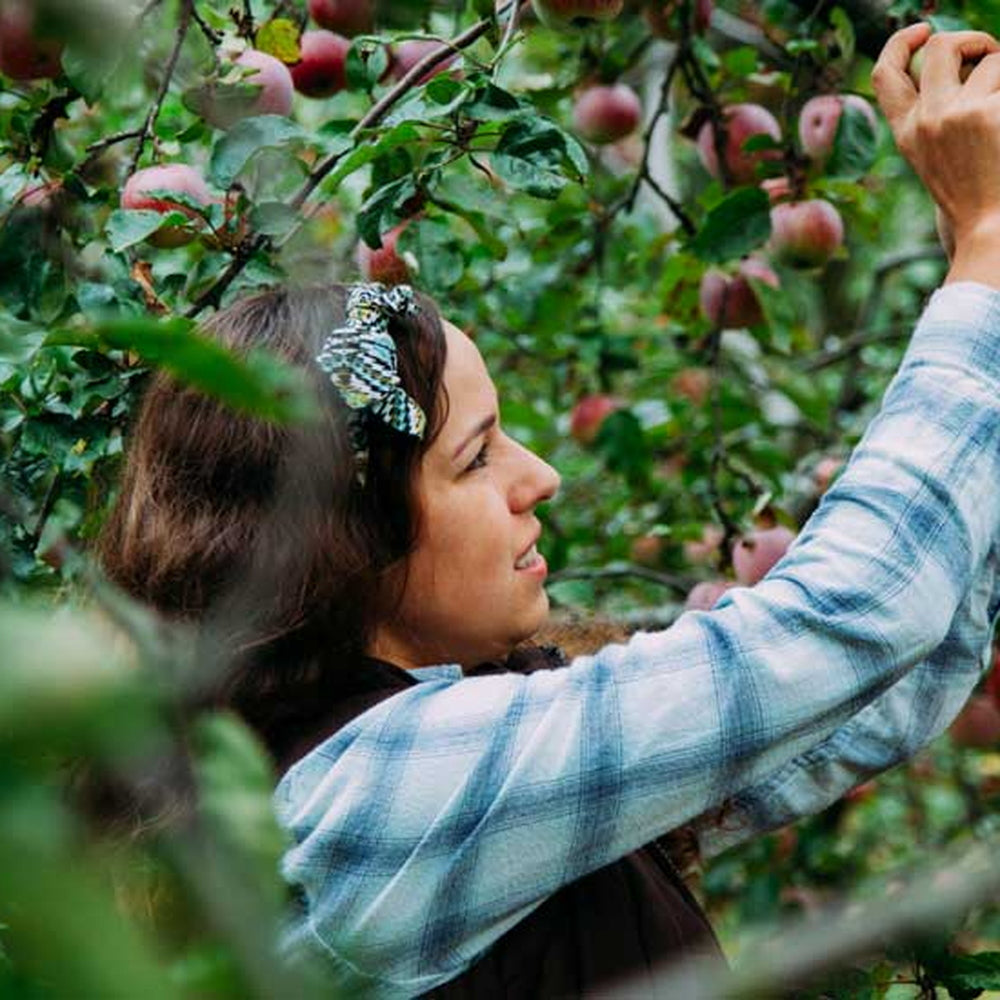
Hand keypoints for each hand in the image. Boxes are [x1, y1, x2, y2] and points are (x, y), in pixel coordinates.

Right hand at [873, 25, 999, 285]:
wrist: (990, 228)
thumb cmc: (971, 197)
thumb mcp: (936, 156)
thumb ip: (935, 114)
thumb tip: (960, 63)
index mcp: (906, 134)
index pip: (885, 74)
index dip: (902, 42)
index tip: (924, 30)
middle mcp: (925, 121)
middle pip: (940, 47)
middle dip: (971, 41)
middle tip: (990, 58)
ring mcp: (957, 115)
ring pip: (992, 60)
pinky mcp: (990, 112)